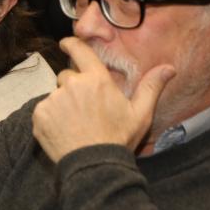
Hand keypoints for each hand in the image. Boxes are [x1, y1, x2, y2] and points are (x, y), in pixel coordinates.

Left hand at [32, 38, 175, 160]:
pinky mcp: (40, 115)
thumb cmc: (118, 139)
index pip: (79, 51)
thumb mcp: (140, 113)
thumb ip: (151, 87)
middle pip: (66, 76)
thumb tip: (169, 68)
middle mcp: (72, 85)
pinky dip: (51, 118)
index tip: (66, 44)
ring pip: (55, 95)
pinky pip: (44, 110)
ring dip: (62, 104)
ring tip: (76, 123)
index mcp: (96, 79)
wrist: (94, 165)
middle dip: (73, 87)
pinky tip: (64, 131)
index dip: (71, 44)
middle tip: (85, 108)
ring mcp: (53, 100)